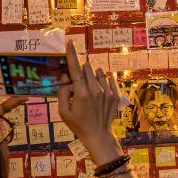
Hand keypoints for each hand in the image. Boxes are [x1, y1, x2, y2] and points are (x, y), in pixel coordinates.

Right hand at [57, 41, 121, 159]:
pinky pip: (108, 79)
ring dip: (92, 76)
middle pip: (87, 68)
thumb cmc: (78, 124)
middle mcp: (96, 90)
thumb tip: (66, 76)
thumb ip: (62, 92)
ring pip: (98, 73)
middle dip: (80, 71)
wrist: (98, 135)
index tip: (70, 42)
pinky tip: (99, 93)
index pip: (75, 69)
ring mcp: (107, 92)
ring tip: (89, 92)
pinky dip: (102, 82)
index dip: (72, 54)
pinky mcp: (115, 95)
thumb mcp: (63, 111)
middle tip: (77, 84)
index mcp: (81, 94)